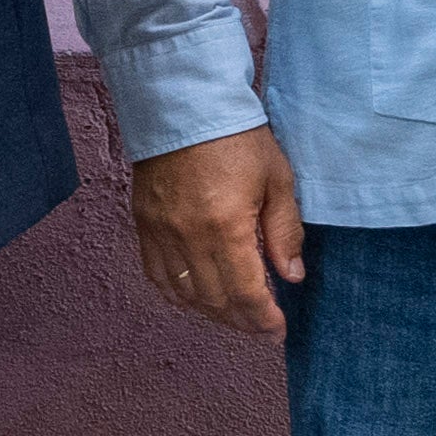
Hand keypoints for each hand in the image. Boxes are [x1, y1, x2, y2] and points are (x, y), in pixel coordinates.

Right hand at [127, 121, 303, 333]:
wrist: (184, 105)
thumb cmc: (236, 137)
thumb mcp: (276, 179)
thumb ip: (284, 232)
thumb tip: (291, 276)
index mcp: (227, 226)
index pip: (246, 293)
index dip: (263, 319)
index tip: (278, 330)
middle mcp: (189, 237)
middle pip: (215, 301)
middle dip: (241, 321)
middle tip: (261, 325)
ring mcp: (161, 233)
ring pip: (185, 295)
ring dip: (212, 312)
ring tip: (234, 315)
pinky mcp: (144, 225)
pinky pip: (157, 275)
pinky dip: (178, 295)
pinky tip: (196, 298)